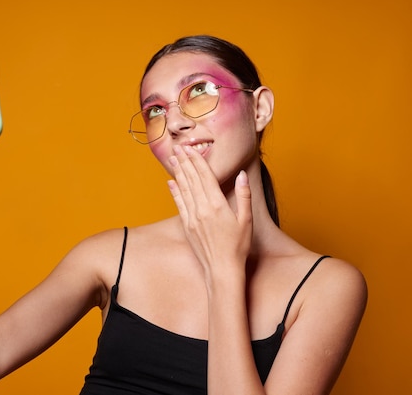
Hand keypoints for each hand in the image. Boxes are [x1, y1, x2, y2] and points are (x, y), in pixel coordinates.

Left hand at [167, 145, 252, 273]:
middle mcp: (202, 209)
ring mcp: (192, 217)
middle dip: (185, 162)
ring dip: (178, 173)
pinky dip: (174, 192)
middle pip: (192, 180)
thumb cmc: (238, 246)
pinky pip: (179, 204)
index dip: (197, 161)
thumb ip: (244, 195)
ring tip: (174, 159)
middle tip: (178, 148)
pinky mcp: (187, 226)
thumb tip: (241, 175)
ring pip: (183, 190)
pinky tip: (171, 183)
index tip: (191, 148)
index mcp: (218, 205)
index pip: (205, 176)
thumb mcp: (246, 220)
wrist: (222, 269)